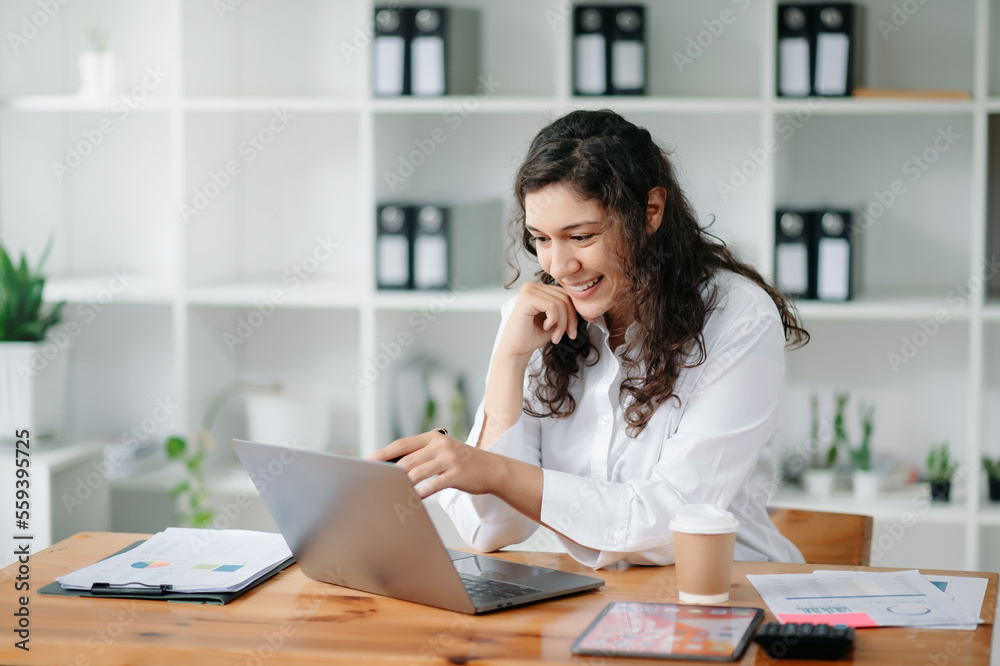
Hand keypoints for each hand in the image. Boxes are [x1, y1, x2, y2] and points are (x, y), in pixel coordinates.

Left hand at [367, 429, 499, 498]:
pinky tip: (413, 498)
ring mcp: (449, 459)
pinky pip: (433, 485)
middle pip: (407, 460)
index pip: (402, 444)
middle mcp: (440, 445)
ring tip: (390, 492)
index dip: (383, 453)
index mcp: (433, 437)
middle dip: (389, 472)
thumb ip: (422, 455)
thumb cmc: (463, 462)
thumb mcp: (443, 451)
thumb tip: (394, 466)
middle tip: (375, 482)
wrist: (493, 469)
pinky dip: (420, 493)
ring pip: (418, 473)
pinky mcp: (457, 474)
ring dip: (403, 484)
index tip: (368, 460)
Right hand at [497, 282, 578, 359]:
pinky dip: (554, 321)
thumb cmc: (534, 336)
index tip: (576, 330)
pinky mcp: (526, 298)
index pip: (566, 294)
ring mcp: (528, 290)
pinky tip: (545, 328)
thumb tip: (587, 307)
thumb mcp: (556, 321)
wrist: (517, 350)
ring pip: (560, 303)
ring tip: (556, 337)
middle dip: (571, 319)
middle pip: (565, 297)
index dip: (575, 312)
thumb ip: (567, 310)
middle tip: (569, 335)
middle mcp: (533, 286)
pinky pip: (552, 306)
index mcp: (539, 289)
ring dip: (562, 324)